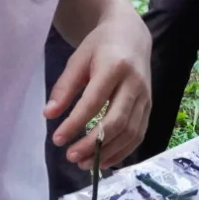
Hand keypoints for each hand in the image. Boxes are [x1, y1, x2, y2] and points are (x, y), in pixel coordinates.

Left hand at [47, 13, 151, 169]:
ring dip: (107, 153)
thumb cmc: (100, 47)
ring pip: (130, 133)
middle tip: (71, 156)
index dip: (75, 123)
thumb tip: (48, 115)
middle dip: (93, 143)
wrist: (132, 35)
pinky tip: (103, 161)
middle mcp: (135, 83)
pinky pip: (139, 135)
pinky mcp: (149, 107)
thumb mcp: (78, 60)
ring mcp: (146, 97)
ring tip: (84, 164)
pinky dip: (122, 152)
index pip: (94, 101)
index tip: (57, 139)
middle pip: (117, 121)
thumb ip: (64, 87)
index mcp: (115, 67)